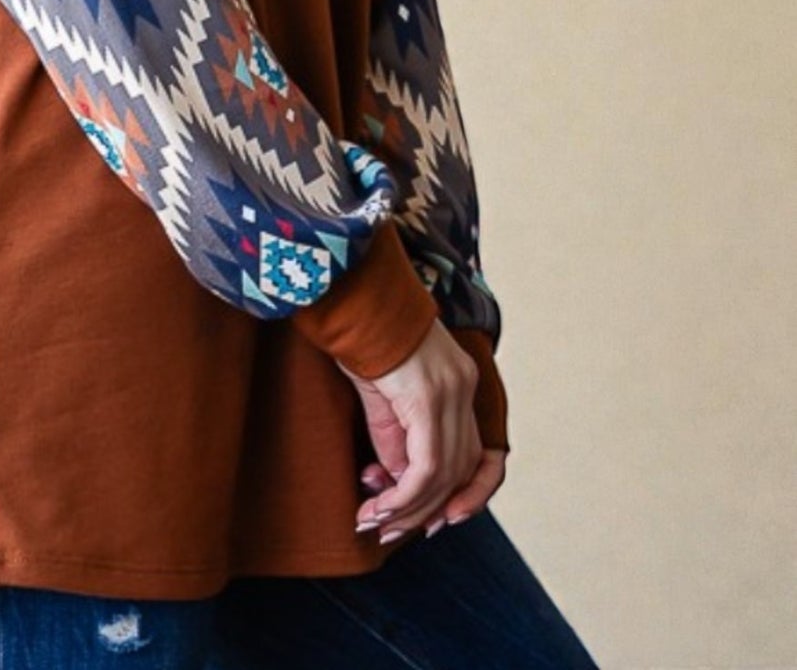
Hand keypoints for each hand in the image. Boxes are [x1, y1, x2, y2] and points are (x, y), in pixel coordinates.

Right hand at [337, 319, 507, 540]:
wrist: (348, 291)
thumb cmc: (358, 331)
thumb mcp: (380, 393)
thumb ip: (396, 438)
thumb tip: (399, 483)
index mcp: (458, 379)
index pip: (473, 453)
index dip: (459, 494)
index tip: (431, 520)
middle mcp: (463, 386)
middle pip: (460, 469)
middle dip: (425, 510)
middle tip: (387, 530)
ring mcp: (450, 390)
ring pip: (444, 474)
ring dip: (410, 509)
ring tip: (375, 522)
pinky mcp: (427, 396)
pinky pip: (426, 466)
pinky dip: (405, 496)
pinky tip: (381, 507)